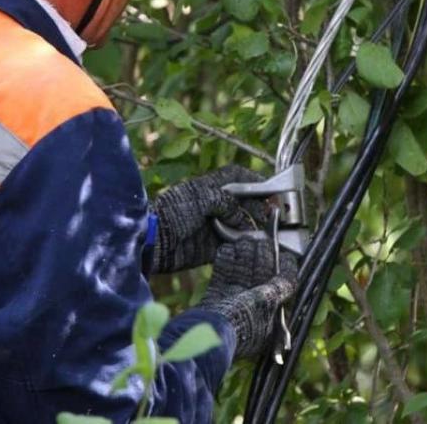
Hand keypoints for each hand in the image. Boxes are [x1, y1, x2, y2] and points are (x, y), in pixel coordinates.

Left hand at [150, 165, 268, 273]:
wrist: (152, 241)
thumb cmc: (173, 213)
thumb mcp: (200, 198)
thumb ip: (225, 202)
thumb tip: (243, 217)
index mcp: (208, 187)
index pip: (236, 177)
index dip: (254, 181)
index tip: (272, 189)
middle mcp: (213, 205)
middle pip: (243, 204)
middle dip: (259, 209)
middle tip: (274, 216)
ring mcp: (212, 227)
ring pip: (241, 226)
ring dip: (254, 230)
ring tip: (269, 233)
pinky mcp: (210, 248)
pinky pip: (233, 246)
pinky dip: (244, 246)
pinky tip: (256, 248)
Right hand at [197, 237, 297, 359]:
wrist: (206, 333)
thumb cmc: (241, 322)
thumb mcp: (267, 303)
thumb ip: (281, 287)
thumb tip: (291, 273)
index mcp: (270, 323)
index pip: (281, 291)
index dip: (283, 271)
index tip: (285, 254)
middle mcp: (253, 315)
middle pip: (259, 279)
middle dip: (261, 257)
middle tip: (262, 239)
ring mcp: (233, 306)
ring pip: (241, 274)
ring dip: (243, 255)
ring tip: (244, 238)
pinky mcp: (215, 300)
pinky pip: (223, 276)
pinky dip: (225, 261)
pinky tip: (228, 247)